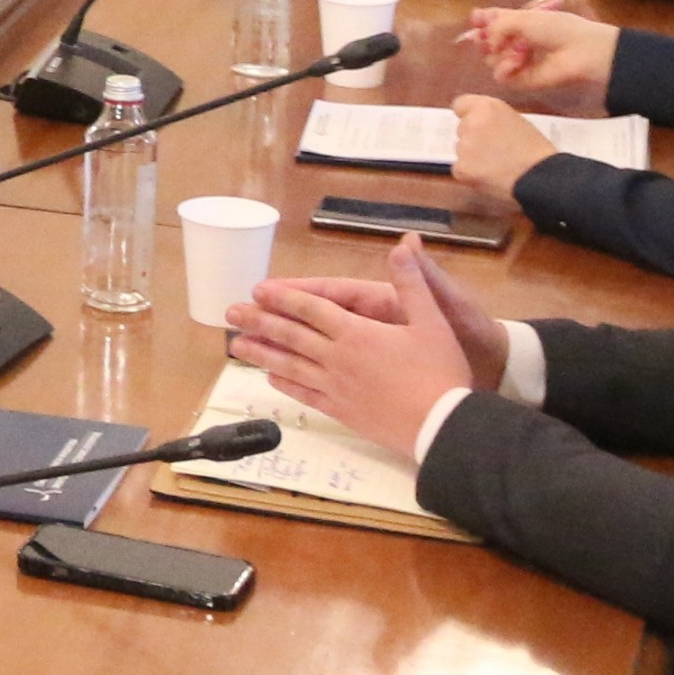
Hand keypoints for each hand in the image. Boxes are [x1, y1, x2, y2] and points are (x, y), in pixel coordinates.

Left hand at [230, 240, 504, 455]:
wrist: (443, 427)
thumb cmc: (440, 373)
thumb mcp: (433, 322)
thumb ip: (412, 283)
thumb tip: (402, 247)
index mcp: (358, 333)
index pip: (312, 310)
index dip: (284, 298)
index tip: (258, 290)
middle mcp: (338, 358)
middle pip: (291, 335)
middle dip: (259, 321)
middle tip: (230, 313)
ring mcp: (336, 387)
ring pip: (290, 366)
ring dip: (262, 353)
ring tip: (236, 345)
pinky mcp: (341, 412)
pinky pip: (305, 395)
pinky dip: (285, 385)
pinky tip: (271, 378)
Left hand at [446, 92, 559, 203]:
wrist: (541, 177)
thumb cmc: (536, 151)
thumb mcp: (517, 122)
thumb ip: (494, 119)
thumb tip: (484, 126)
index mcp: (487, 107)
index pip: (461, 105)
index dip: (468, 115)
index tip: (474, 123)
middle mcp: (471, 123)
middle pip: (462, 129)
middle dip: (473, 138)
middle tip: (494, 150)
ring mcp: (464, 147)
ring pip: (461, 150)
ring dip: (472, 157)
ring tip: (497, 165)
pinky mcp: (462, 168)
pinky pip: (460, 170)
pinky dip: (471, 174)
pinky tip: (491, 177)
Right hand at [461, 2, 615, 109]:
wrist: (582, 53)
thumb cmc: (557, 29)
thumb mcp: (524, 18)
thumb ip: (496, 25)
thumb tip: (485, 41)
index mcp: (519, 22)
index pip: (493, 21)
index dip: (482, 21)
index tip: (475, 21)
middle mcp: (516, 42)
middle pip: (487, 42)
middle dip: (485, 40)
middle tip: (488, 40)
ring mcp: (518, 62)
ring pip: (491, 60)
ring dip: (499, 54)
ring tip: (516, 52)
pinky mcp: (522, 81)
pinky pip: (501, 76)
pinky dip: (505, 69)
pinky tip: (516, 63)